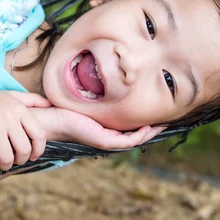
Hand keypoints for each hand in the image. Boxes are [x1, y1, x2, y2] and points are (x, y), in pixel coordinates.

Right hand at [0, 89, 51, 170]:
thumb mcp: (11, 95)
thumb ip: (31, 100)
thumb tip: (49, 104)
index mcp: (19, 109)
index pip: (39, 135)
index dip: (39, 150)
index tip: (33, 156)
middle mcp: (9, 117)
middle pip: (24, 149)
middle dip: (21, 160)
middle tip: (15, 161)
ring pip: (7, 157)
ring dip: (6, 165)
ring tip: (3, 163)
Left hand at [28, 107, 164, 149]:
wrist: (52, 118)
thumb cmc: (65, 108)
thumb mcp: (86, 99)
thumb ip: (96, 94)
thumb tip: (104, 78)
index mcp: (105, 128)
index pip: (129, 128)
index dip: (144, 122)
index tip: (156, 111)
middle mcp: (108, 136)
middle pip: (136, 135)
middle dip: (152, 128)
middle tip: (167, 119)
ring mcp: (107, 140)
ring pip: (135, 139)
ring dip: (150, 132)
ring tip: (163, 123)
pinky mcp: (104, 140)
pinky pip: (128, 140)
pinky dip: (140, 135)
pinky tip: (148, 127)